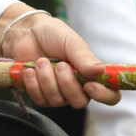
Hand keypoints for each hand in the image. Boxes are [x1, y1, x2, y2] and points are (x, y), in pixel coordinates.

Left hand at [0, 4, 120, 108]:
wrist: (25, 33)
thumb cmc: (52, 35)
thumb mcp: (71, 41)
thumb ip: (84, 57)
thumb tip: (100, 71)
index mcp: (91, 74)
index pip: (110, 95)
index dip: (104, 96)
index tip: (90, 85)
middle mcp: (78, 87)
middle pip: (80, 102)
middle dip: (67, 84)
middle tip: (59, 64)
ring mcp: (59, 93)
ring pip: (58, 101)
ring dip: (47, 80)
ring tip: (42, 61)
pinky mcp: (41, 95)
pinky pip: (40, 100)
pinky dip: (34, 84)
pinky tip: (31, 70)